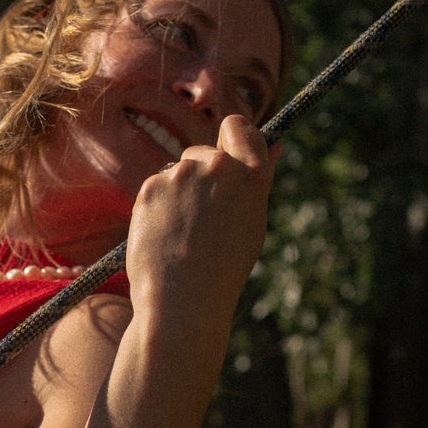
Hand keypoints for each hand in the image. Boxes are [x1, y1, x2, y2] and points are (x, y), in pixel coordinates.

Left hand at [123, 113, 279, 337]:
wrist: (183, 300)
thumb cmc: (223, 268)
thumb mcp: (252, 222)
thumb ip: (257, 180)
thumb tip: (276, 144)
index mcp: (251, 175)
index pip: (239, 127)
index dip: (231, 139)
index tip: (225, 154)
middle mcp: (218, 166)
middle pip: (203, 152)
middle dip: (200, 174)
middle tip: (201, 218)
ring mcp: (182, 174)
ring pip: (177, 172)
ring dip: (178, 192)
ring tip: (182, 234)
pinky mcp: (151, 186)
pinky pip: (156, 188)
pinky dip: (157, 207)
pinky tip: (164, 235)